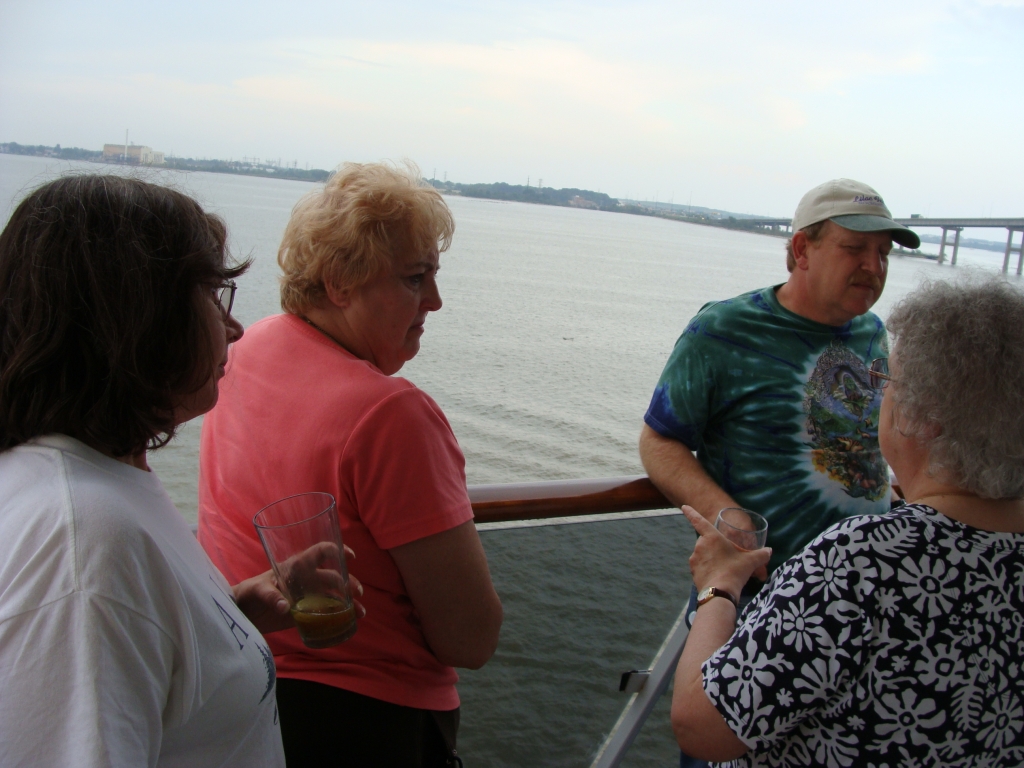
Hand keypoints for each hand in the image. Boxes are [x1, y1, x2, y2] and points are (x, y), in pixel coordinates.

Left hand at [233, 545, 365, 634]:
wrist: (241, 613)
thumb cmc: (248, 593)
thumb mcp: (257, 590)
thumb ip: (270, 596)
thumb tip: (286, 608)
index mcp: (297, 566)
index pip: (320, 552)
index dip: (336, 550)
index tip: (350, 557)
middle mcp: (306, 579)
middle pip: (334, 576)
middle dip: (349, 583)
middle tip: (357, 593)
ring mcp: (307, 597)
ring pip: (334, 596)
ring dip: (349, 601)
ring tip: (360, 612)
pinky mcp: (305, 613)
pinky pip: (326, 614)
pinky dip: (339, 617)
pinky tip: (351, 622)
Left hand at [682, 506, 770, 597]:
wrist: (720, 593)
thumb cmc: (735, 571)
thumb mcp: (751, 561)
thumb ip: (761, 555)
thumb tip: (769, 551)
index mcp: (712, 537)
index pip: (699, 521)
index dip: (691, 513)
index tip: (683, 507)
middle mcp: (700, 545)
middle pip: (707, 542)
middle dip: (716, 547)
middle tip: (729, 557)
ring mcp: (694, 559)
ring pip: (704, 555)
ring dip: (712, 559)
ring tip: (725, 569)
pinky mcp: (693, 572)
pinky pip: (702, 567)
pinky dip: (708, 570)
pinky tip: (719, 577)